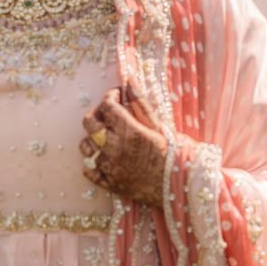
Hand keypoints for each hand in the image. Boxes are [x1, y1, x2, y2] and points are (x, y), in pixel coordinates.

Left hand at [80, 87, 167, 207]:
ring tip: (107, 138)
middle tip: (108, 114)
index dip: (110, 97)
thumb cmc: (174, 153)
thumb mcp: (158, 125)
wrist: (181, 185)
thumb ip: (140, 103)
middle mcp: (114, 148)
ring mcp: (109, 167)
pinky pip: (88, 170)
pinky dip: (93, 163)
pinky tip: (105, 159)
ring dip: (94, 139)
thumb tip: (129, 80)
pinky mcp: (109, 184)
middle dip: (98, 114)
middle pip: (89, 123)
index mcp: (128, 130)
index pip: (107, 105)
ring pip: (86, 146)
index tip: (117, 96)